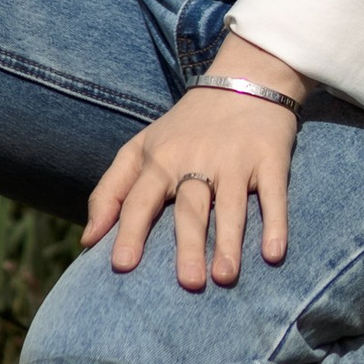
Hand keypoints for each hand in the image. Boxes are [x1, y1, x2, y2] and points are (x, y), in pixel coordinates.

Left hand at [83, 62, 302, 286]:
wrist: (243, 79)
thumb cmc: (184, 128)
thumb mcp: (141, 148)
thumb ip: (112, 192)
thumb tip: (87, 240)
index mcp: (160, 158)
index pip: (140, 198)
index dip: (130, 230)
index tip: (120, 266)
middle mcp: (196, 159)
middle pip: (189, 207)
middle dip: (188, 245)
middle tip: (187, 285)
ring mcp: (235, 160)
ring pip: (230, 205)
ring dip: (229, 242)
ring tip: (225, 277)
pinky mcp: (270, 159)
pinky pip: (273, 195)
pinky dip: (275, 223)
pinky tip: (274, 254)